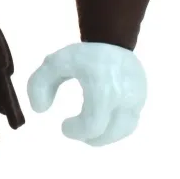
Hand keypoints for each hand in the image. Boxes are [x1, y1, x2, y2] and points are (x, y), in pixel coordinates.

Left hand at [27, 42, 146, 145]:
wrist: (113, 40)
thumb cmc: (83, 55)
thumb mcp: (54, 63)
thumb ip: (38, 84)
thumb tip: (40, 110)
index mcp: (103, 88)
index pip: (93, 124)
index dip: (77, 132)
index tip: (64, 125)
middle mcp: (124, 96)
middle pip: (109, 133)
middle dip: (89, 138)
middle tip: (77, 130)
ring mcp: (136, 99)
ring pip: (122, 131)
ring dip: (104, 137)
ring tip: (88, 130)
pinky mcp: (141, 100)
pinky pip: (130, 123)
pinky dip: (115, 130)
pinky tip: (102, 124)